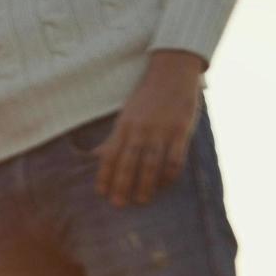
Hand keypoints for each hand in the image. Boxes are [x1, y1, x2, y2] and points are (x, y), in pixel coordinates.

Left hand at [94, 49, 206, 205]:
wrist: (172, 71)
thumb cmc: (147, 97)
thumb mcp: (126, 115)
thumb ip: (114, 138)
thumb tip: (94, 156)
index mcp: (124, 125)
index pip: (111, 154)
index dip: (105, 174)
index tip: (101, 192)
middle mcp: (140, 128)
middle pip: (128, 161)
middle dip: (122, 184)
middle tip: (118, 204)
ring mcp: (161, 130)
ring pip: (151, 162)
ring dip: (145, 184)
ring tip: (141, 200)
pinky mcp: (181, 130)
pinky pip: (175, 157)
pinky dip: (169, 174)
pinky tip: (165, 185)